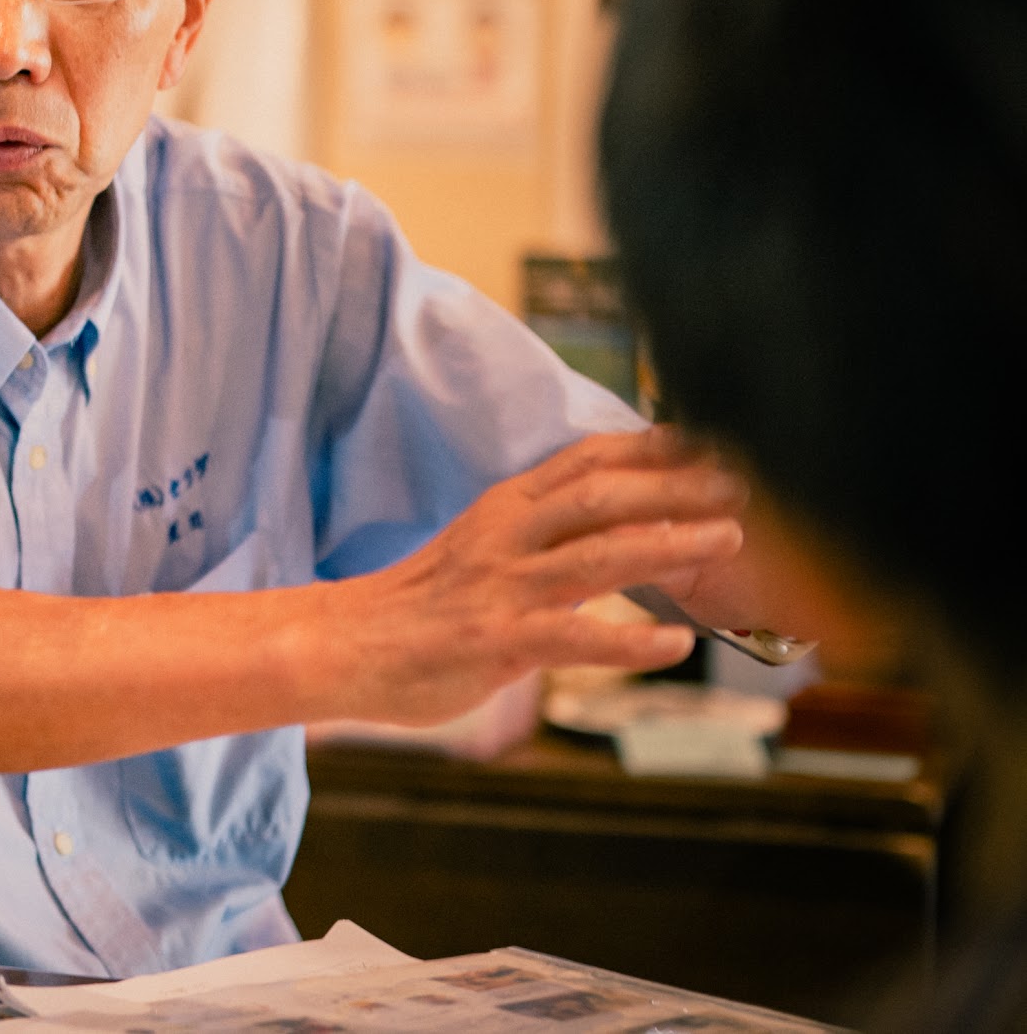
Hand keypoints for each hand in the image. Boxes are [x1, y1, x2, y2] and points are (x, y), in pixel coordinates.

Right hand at [312, 428, 746, 726]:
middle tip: (743, 485)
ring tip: (729, 541)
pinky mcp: (498, 640)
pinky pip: (575, 637)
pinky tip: (674, 646)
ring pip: (599, 555)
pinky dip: (630, 640)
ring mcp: (503, 587)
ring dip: (670, 544)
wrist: (345, 644)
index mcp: (504, 507)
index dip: (653, 448)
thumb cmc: (419, 604)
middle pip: (604, 496)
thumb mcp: (478, 547)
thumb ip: (537, 534)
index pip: (587, 461)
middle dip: (679, 487)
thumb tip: (604, 526)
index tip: (712, 441)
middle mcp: (507, 535)